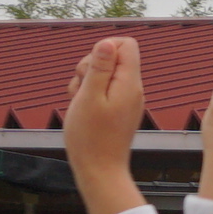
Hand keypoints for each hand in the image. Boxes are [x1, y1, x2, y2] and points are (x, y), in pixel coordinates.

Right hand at [62, 35, 148, 213]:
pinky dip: (90, 95)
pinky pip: (104, 91)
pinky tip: (82, 110)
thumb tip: (107, 42)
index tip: (90, 68)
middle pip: (112, 57)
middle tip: (81, 87)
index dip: (104, 48)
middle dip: (90, 66)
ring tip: (79, 102)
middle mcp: (133, 89)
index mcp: (129, 83)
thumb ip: (99, 68)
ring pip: (104, 74)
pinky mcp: (118, 110)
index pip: (126, 44)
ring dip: (86, 82)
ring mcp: (126, 100)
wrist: (99, 171)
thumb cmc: (91, 137)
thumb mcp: (89, 96)